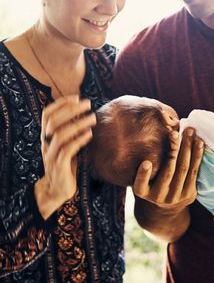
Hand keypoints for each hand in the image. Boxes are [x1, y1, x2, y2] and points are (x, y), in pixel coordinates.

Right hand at [36, 95, 95, 217]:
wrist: (57, 190)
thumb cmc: (66, 165)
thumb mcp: (67, 145)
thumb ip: (71, 132)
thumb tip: (84, 114)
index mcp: (46, 137)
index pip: (47, 114)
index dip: (60, 104)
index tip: (77, 97)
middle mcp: (46, 143)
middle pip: (53, 121)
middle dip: (71, 110)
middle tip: (88, 104)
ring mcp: (51, 155)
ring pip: (60, 135)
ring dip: (77, 124)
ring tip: (93, 118)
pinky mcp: (59, 166)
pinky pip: (67, 150)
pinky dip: (78, 140)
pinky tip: (89, 134)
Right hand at [133, 127, 203, 212]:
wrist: (166, 207)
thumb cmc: (151, 184)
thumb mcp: (141, 179)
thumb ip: (142, 165)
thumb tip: (148, 137)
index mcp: (142, 192)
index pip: (141, 184)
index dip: (143, 174)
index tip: (146, 163)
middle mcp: (158, 197)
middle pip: (168, 170)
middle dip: (173, 149)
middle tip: (175, 133)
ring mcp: (175, 196)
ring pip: (183, 169)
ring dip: (188, 148)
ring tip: (190, 132)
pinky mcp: (189, 194)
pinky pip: (194, 172)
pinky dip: (197, 156)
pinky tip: (199, 143)